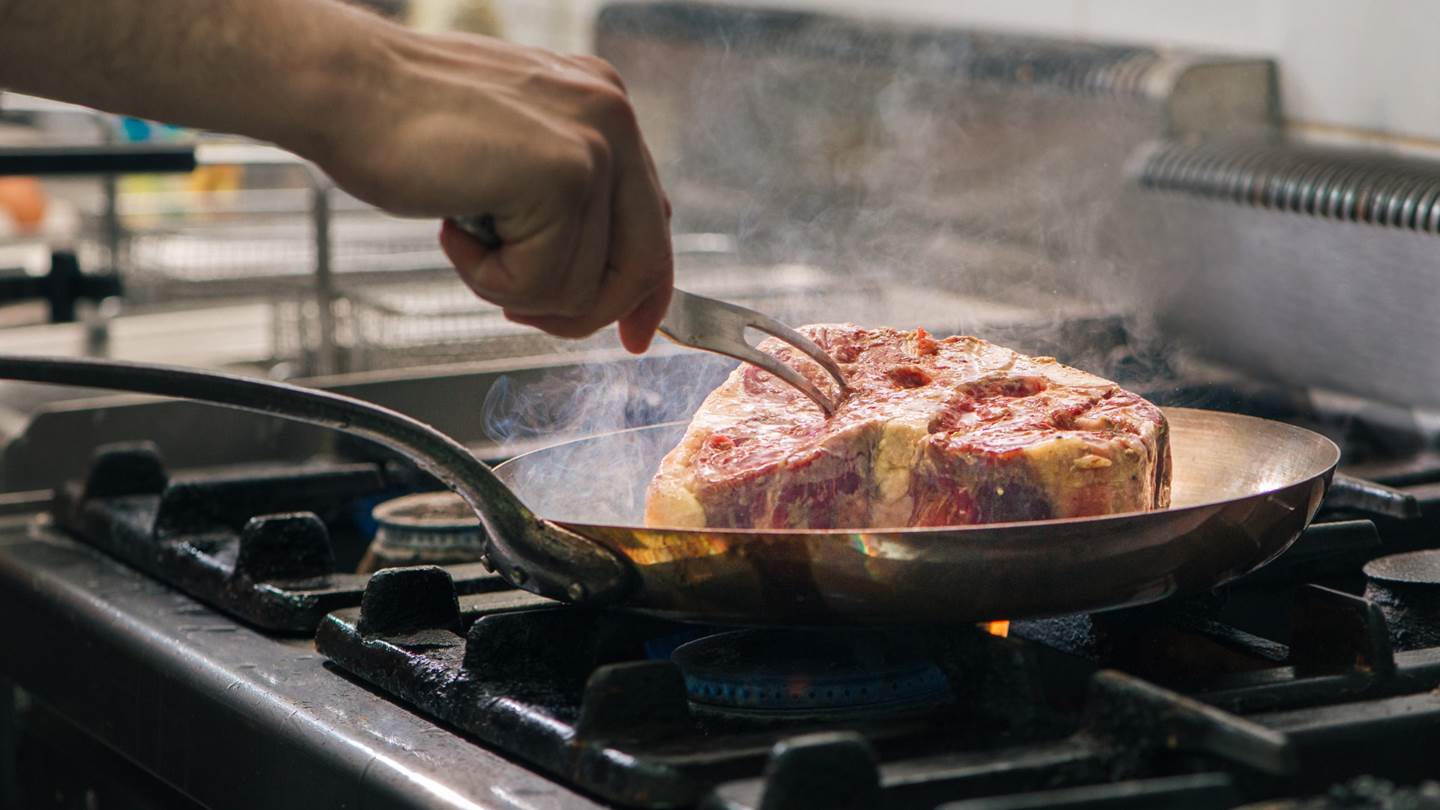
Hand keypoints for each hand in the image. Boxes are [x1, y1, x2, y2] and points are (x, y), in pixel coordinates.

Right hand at [313, 27, 672, 352]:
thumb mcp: (508, 153)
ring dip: (513, 285)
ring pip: (584, 286)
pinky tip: (454, 226)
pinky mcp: (562, 177)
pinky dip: (488, 278)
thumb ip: (562, 198)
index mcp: (603, 107)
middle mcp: (612, 116)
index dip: (643, 292)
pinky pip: (543, 284)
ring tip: (465, 231)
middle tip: (517, 304)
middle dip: (581, 310)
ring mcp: (594, 144)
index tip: (631, 336)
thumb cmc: (401, 122)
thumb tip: (598, 274)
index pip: (653, 223)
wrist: (342, 86)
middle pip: (640, 264)